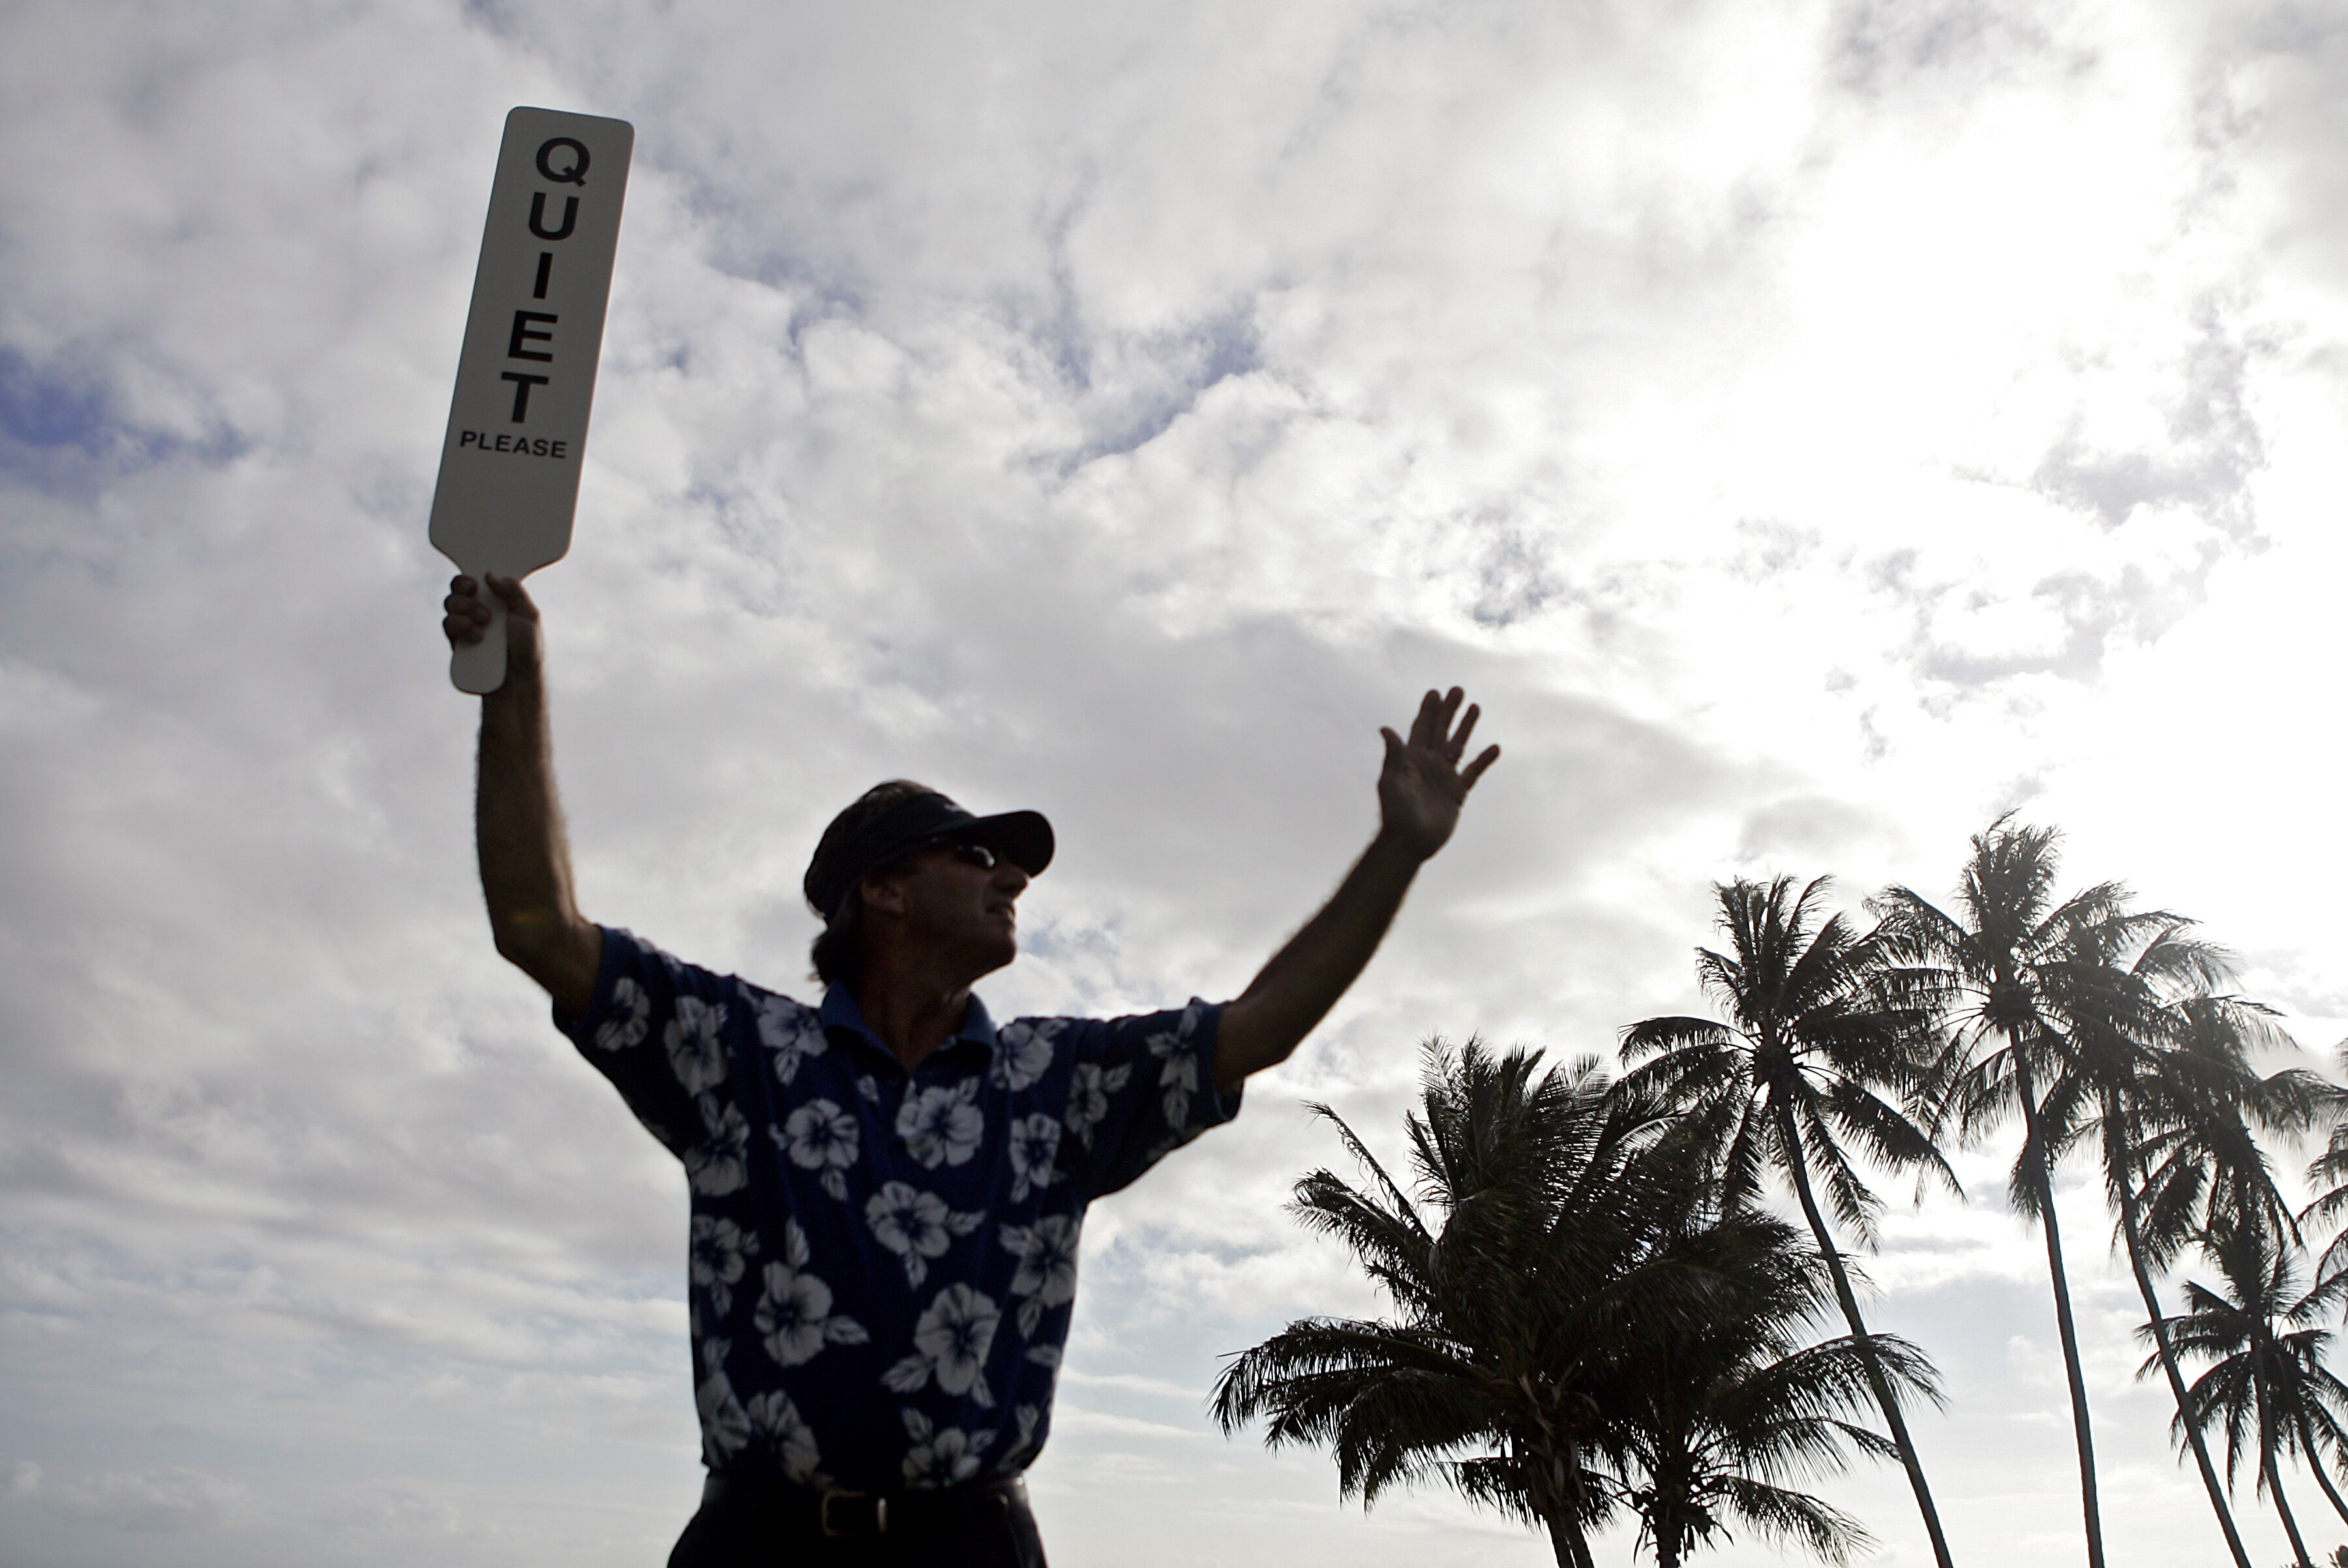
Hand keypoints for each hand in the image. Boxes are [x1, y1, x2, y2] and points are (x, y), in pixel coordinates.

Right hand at [441, 573, 542, 675]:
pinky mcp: (457, 641)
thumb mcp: (529, 615)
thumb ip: (512, 592)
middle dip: (462, 591)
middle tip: (475, 600)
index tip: (473, 583)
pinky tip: (476, 636)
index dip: (470, 577)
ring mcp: (466, 625)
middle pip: (457, 589)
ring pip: (450, 605)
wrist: (517, 680)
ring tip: (483, 623)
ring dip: (464, 609)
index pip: (476, 580)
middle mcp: (479, 609)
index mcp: (496, 600)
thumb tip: (489, 575)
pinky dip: (459, 626)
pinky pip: (447, 625)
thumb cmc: (527, 648)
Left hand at [1376, 688, 1498, 860]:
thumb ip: (1393, 754)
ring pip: (1458, 746)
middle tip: (1457, 689)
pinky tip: (1495, 748)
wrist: (1411, 841)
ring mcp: (1444, 777)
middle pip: (1441, 731)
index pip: (1421, 728)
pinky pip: (1473, 772)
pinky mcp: (1457, 792)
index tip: (1434, 692)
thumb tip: (1385, 729)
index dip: (1428, 711)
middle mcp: (1429, 764)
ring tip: (1475, 707)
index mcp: (1411, 759)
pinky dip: (1484, 760)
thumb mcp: (1391, 781)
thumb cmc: (1396, 812)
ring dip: (1466, 727)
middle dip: (1449, 711)